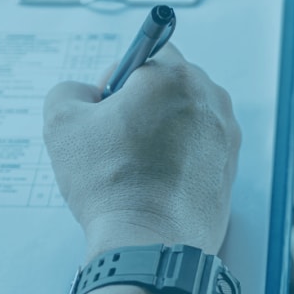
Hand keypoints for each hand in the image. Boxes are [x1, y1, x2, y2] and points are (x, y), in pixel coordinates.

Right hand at [43, 45, 240, 261]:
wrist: (151, 243)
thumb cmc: (113, 186)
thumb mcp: (62, 125)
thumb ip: (68, 91)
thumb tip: (84, 94)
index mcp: (175, 77)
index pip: (148, 51)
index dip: (120, 77)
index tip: (108, 106)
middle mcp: (210, 99)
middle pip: (172, 84)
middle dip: (143, 103)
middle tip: (117, 138)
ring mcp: (226, 135)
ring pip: (187, 116)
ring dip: (163, 130)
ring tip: (137, 165)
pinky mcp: (231, 167)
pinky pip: (200, 147)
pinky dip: (180, 157)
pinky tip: (157, 181)